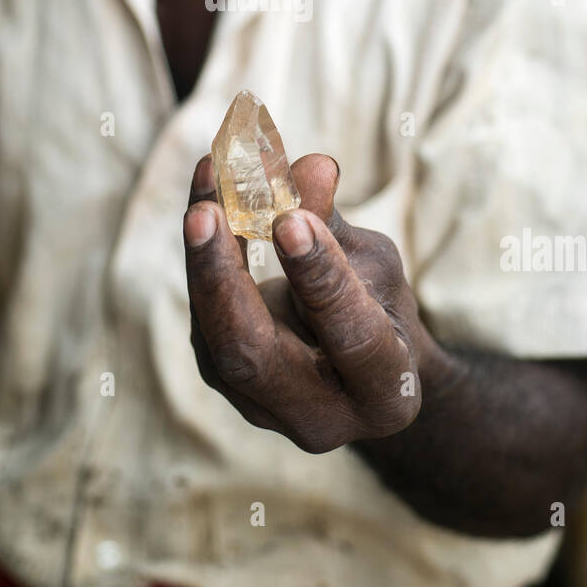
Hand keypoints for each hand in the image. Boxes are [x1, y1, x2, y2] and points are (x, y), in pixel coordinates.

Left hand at [183, 153, 429, 452]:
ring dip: (203, 256)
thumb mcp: (377, 264)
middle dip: (223, 281)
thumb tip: (309, 168)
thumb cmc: (381, 307)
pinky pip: (204, 318)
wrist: (360, 367)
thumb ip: (337, 226)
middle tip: (206, 212)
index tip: (291, 220)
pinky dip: (202, 256)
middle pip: (254, 356)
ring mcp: (262, 408)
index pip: (350, 337)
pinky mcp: (225, 380)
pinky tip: (206, 197)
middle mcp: (320, 418)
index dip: (320, 279)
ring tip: (206, 178)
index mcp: (384, 393)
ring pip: (216, 338)